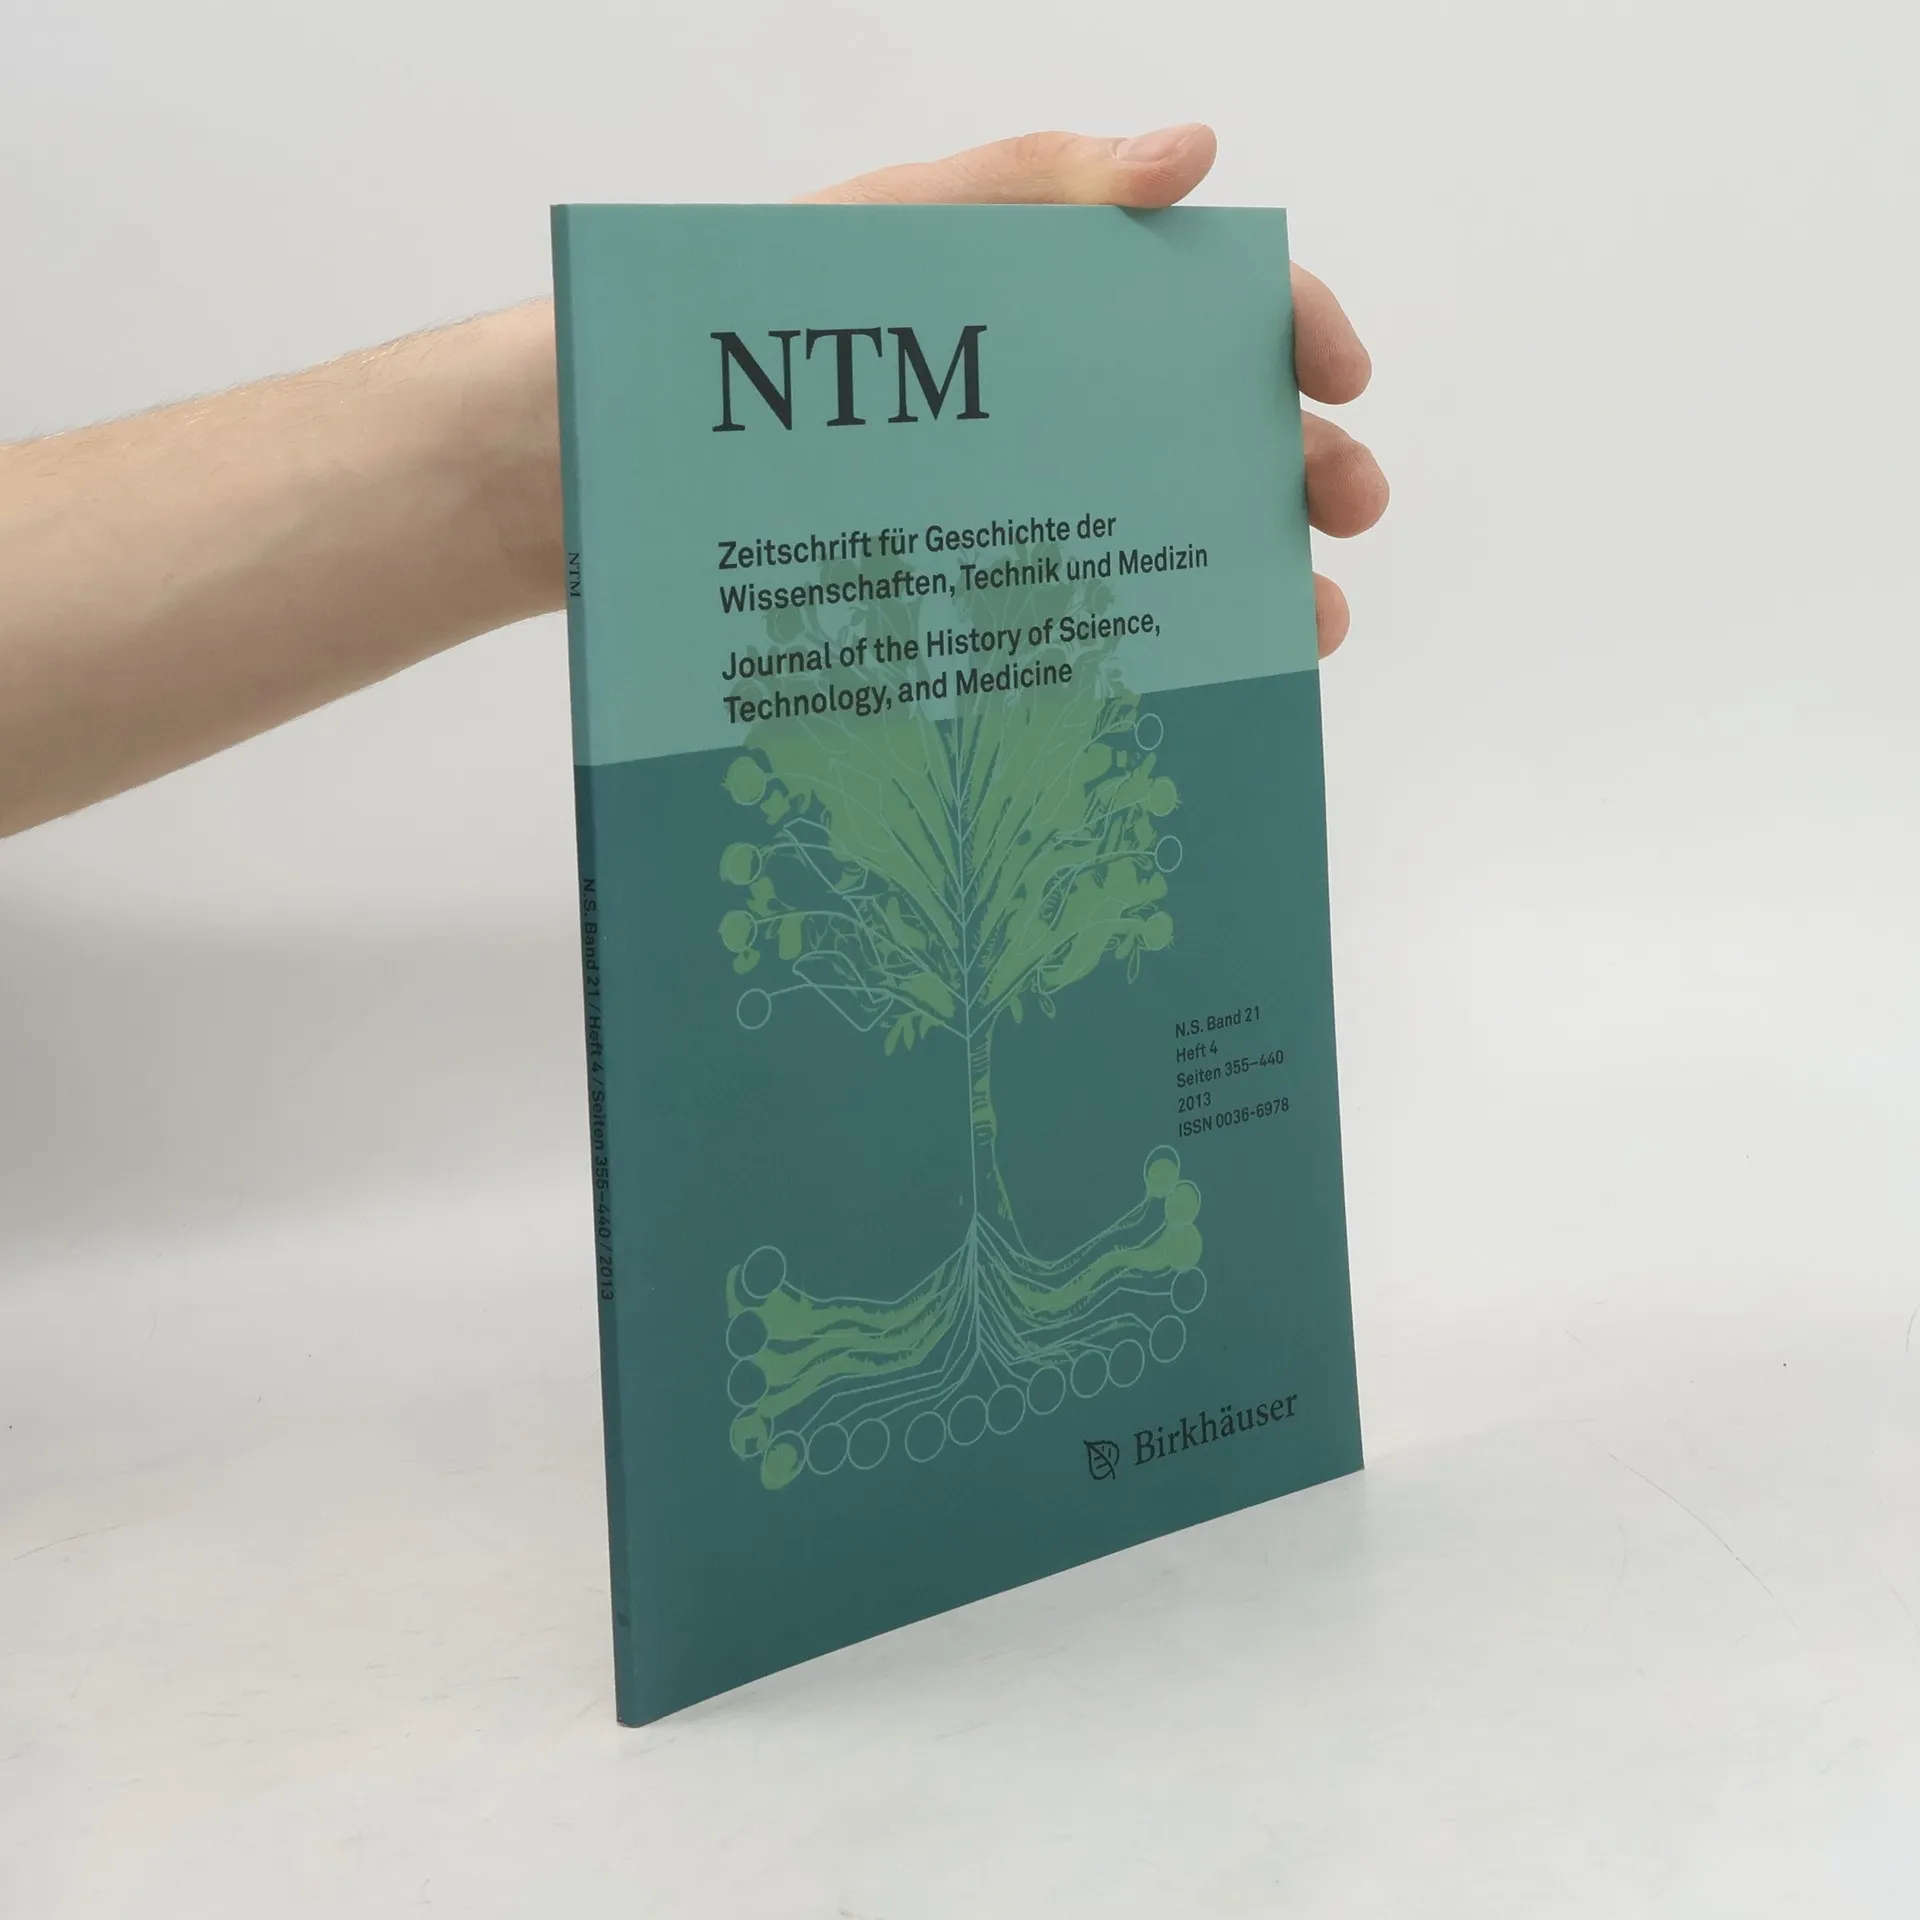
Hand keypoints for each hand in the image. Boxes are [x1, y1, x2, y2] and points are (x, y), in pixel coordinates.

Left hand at [802, 126, 1387, 656]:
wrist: (638, 448)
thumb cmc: (753, 325)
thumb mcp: (889, 232)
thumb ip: (1032, 182)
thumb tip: (1193, 154)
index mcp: (1046, 308)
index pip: (1199, 301)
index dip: (1287, 325)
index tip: (1344, 378)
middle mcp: (1050, 414)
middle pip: (1206, 432)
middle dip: (1301, 464)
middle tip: (1351, 507)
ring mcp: (1015, 510)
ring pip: (1162, 541)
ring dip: (1256, 574)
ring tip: (1310, 626)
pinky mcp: (971, 600)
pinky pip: (1083, 626)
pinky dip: (1156, 648)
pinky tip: (1201, 676)